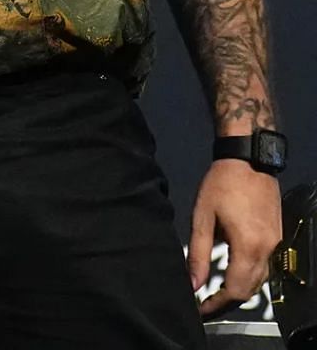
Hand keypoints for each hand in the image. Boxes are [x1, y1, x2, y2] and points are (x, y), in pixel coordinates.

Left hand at [190, 159, 280, 313]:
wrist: (248, 160)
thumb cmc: (222, 184)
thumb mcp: (202, 218)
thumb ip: (197, 254)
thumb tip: (192, 283)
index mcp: (249, 246)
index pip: (237, 290)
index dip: (217, 304)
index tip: (200, 309)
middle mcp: (267, 249)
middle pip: (251, 289)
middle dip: (227, 300)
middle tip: (204, 302)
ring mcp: (275, 243)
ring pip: (260, 278)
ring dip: (239, 288)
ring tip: (213, 290)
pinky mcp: (276, 236)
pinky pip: (264, 265)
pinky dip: (247, 274)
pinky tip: (230, 270)